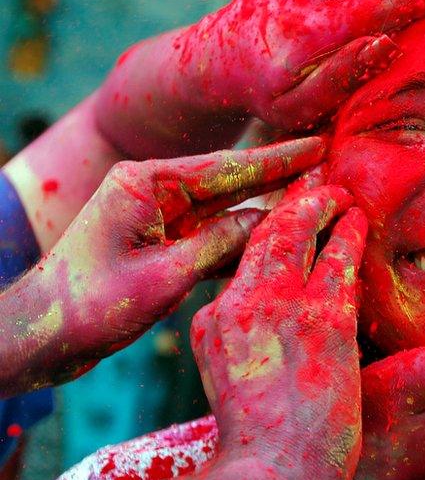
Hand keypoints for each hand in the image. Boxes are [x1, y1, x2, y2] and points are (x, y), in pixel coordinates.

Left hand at [0, 137, 325, 392]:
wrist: (42, 336)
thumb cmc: (92, 305)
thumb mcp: (166, 275)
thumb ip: (221, 244)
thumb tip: (267, 221)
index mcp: (148, 183)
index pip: (228, 167)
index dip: (279, 159)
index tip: (319, 144)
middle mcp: (152, 190)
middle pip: (229, 179)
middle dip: (278, 175)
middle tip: (328, 162)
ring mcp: (156, 215)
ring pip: (223, 207)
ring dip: (264, 207)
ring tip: (312, 198)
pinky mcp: (158, 241)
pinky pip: (209, 233)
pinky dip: (239, 237)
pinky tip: (274, 236)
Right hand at [190, 173, 366, 479]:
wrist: (272, 476)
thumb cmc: (260, 436)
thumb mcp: (230, 377)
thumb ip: (240, 336)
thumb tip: (267, 310)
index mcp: (214, 321)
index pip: (241, 259)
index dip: (265, 227)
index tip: (283, 209)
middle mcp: (240, 305)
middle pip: (263, 233)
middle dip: (291, 199)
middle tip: (313, 178)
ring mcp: (282, 309)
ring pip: (298, 234)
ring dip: (322, 205)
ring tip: (339, 191)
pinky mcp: (324, 321)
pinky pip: (339, 260)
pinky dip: (349, 233)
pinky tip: (358, 220)